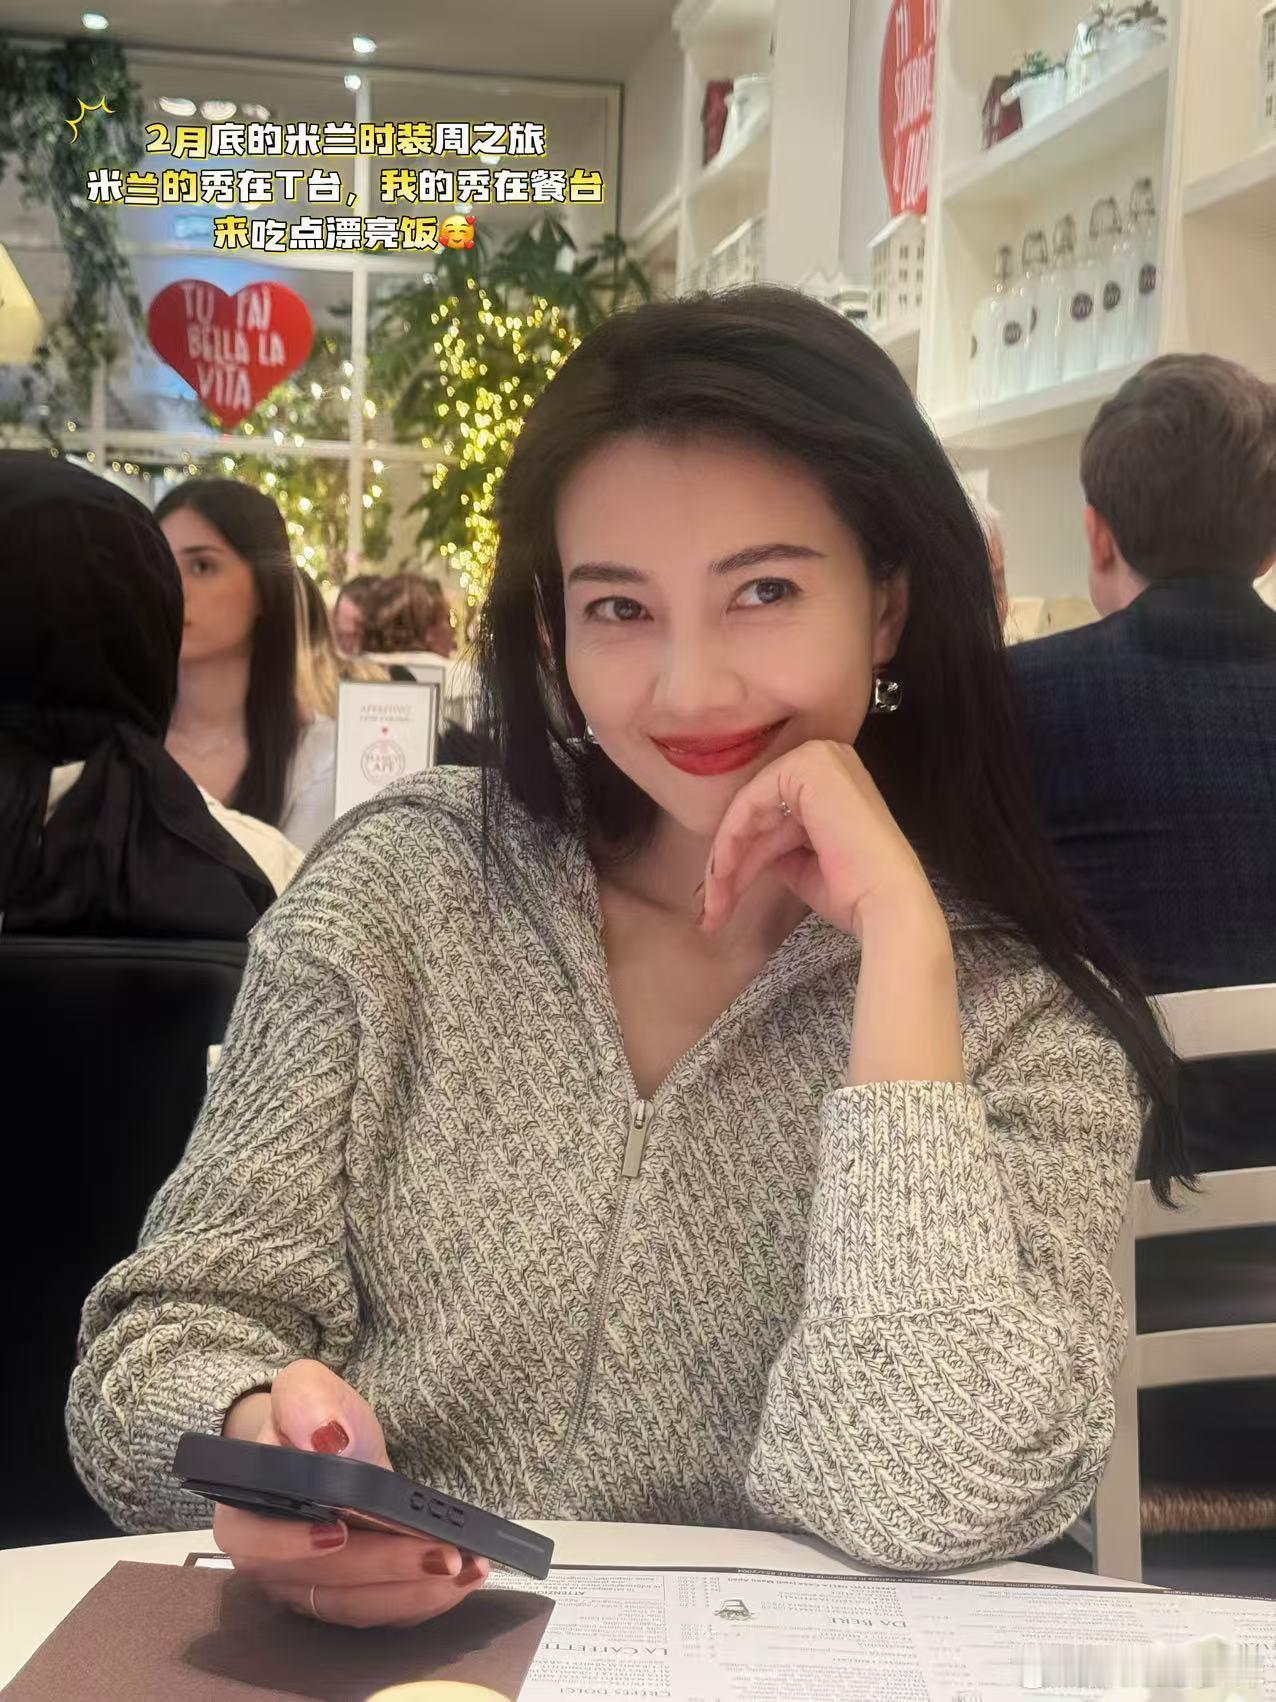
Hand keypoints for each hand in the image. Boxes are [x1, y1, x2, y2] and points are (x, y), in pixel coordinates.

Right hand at [216, 1360, 489, 1628]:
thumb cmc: (313, 1420)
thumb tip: (327, 1437)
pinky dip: (424, 1598)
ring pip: (357, 1606)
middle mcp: (271, 1565)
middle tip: (441, 1553)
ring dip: (414, 1592)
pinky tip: (463, 1577)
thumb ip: (307, 1401)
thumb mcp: (306, 1389)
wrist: (329, 1442)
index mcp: (245, 1513)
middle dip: (385, 1567)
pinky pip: (382, 1611)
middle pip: (323, 1582)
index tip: (340, 1532)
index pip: (259, 1543)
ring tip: (465, 1567)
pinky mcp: (347, 1599)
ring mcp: (308, 1590)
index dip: (295, 1545)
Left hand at [700, 739, 938, 941]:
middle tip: (711, 907)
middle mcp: (827, 758)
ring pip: (749, 809)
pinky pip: (750, 803)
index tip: (721, 897)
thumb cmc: (853, 892)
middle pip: (758, 811)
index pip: (772, 812)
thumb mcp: (802, 864)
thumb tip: (742, 850)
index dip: (743, 855)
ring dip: (725, 859)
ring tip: (714, 904)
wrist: (884, 904)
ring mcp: (818, 758)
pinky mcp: (806, 767)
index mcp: (832, 779)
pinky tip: (722, 875)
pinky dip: (731, 841)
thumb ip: (774, 846)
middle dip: (730, 862)